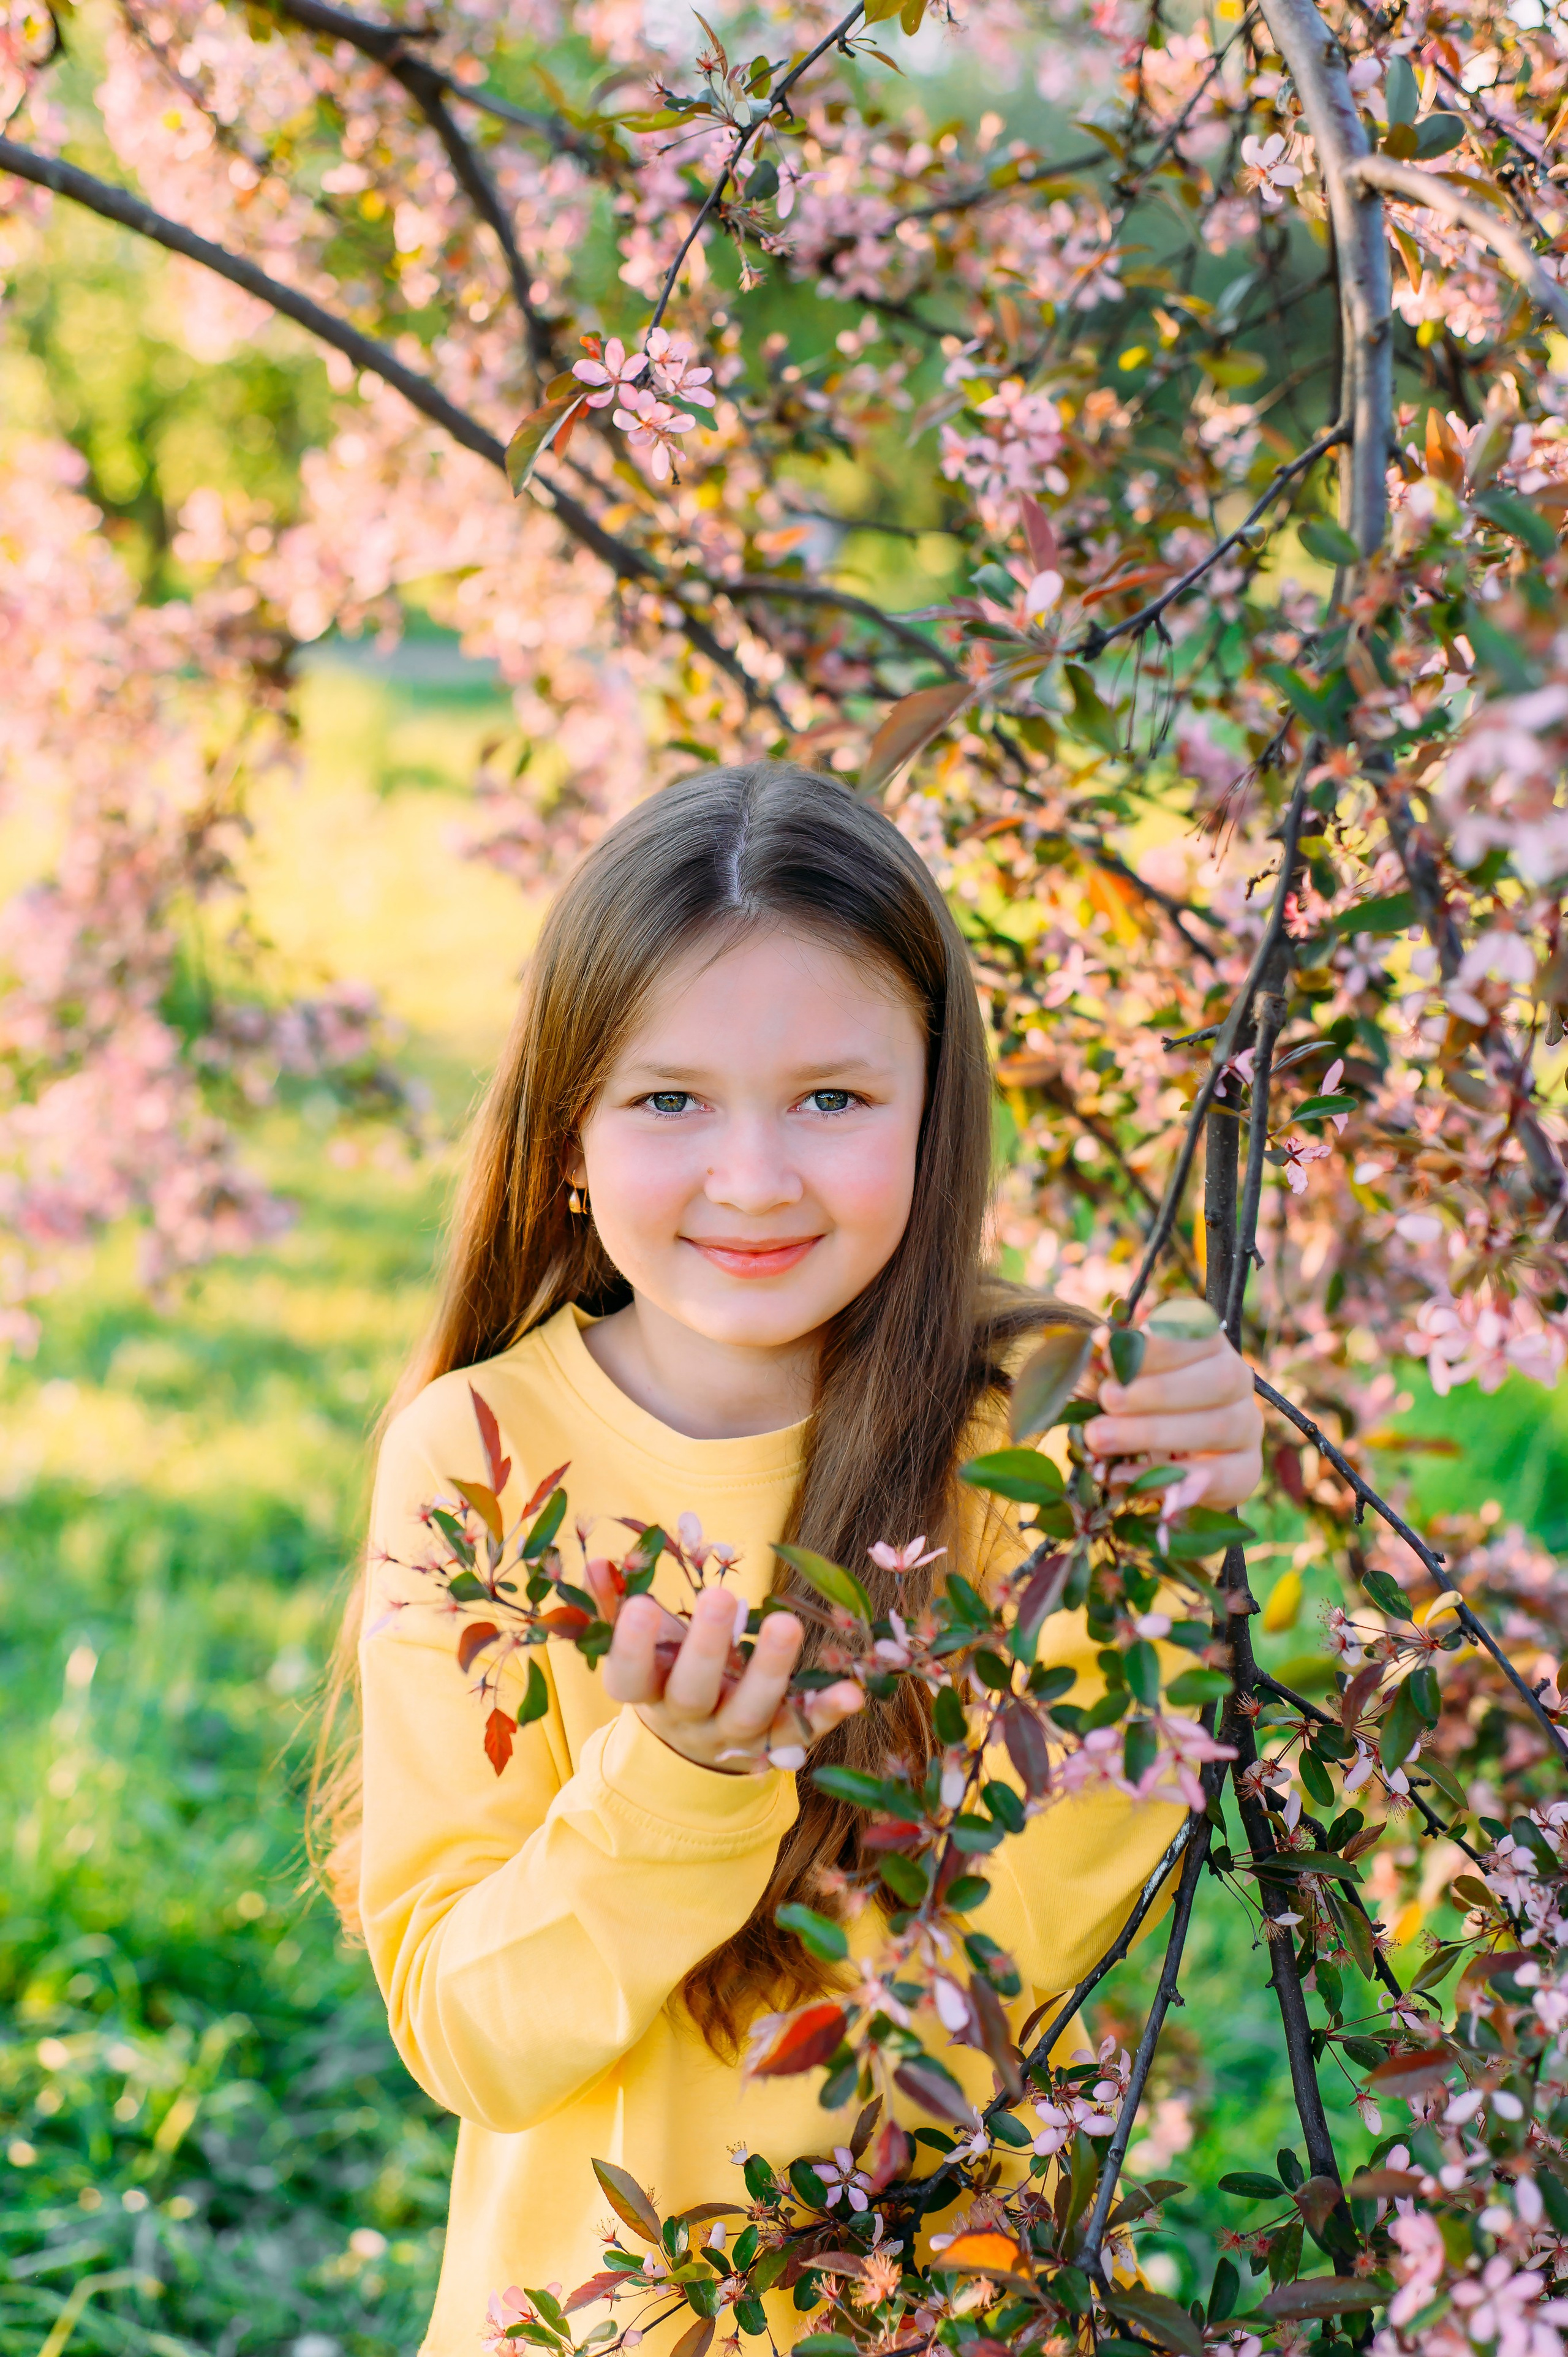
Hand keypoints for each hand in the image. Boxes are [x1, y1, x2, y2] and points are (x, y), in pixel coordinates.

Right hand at [603, 1583, 861, 1774]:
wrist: (697, 1744)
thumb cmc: (665, 1674)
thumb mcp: (639, 1645)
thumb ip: (614, 1605)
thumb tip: (596, 1562)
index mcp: (648, 1694)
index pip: (631, 1679)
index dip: (632, 1648)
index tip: (640, 1607)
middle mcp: (689, 1720)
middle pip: (694, 1694)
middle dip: (704, 1648)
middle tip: (719, 1597)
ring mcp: (735, 1735)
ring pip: (751, 1713)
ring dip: (770, 1670)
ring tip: (787, 1623)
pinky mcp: (780, 1742)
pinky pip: (804, 1731)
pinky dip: (827, 1712)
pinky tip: (853, 1691)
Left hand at [1081, 1325, 1262, 1510]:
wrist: (1170, 1459)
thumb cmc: (1138, 1403)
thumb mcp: (1123, 1377)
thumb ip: (1117, 1362)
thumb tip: (1103, 1340)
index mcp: (1210, 1345)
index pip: (1200, 1331)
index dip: (1159, 1343)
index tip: (1113, 1353)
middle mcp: (1237, 1380)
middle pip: (1217, 1379)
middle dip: (1157, 1390)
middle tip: (1107, 1399)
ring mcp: (1247, 1425)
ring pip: (1218, 1426)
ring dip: (1155, 1432)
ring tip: (1101, 1438)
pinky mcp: (1247, 1469)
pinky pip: (1218, 1476)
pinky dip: (1169, 1478)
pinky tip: (1124, 1476)